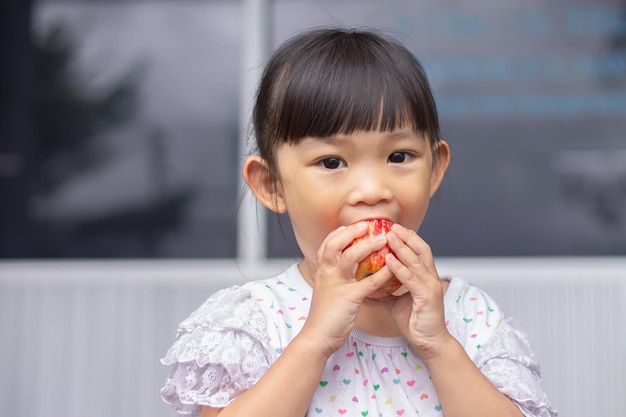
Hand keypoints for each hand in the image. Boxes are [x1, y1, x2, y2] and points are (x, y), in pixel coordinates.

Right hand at [299, 222, 395, 357]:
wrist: (318, 336)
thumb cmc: (324, 315)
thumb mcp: (325, 290)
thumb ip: (333, 277)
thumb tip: (344, 268)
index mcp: (321, 271)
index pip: (326, 244)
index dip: (338, 233)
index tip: (349, 225)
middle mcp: (326, 274)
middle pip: (336, 244)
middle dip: (351, 232)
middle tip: (367, 224)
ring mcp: (337, 284)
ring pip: (351, 256)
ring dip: (368, 245)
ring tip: (383, 239)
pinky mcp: (349, 298)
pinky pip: (368, 282)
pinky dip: (382, 273)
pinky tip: (392, 268)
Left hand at [376, 223, 452, 359]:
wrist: (428, 343)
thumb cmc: (414, 321)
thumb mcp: (394, 301)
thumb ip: (382, 290)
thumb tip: (363, 282)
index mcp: (424, 276)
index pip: (417, 250)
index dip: (406, 238)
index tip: (391, 227)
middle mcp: (430, 277)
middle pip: (420, 249)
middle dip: (406, 236)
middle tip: (391, 225)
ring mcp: (431, 286)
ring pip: (416, 261)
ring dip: (402, 247)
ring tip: (388, 236)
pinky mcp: (427, 297)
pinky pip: (412, 279)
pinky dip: (400, 269)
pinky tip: (389, 261)